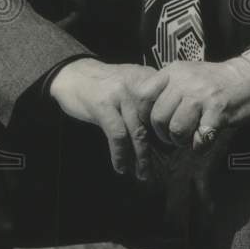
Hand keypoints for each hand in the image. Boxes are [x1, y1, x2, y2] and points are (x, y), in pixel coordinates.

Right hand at [49, 58, 167, 179]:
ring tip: (143, 174)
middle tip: (164, 166)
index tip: (175, 149)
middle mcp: (138, 85)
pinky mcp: (103, 105)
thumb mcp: (132, 84)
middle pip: (155, 123)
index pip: (167, 108)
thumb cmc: (106, 84)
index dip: (172, 130)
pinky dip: (120, 154)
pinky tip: (121, 167)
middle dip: (160, 148)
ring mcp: (121, 95)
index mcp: (150, 78)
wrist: (73, 74)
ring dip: (141, 158)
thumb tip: (167, 130)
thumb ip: (149, 101)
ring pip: (138, 132)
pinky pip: (117, 135)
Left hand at [149, 57, 249, 149]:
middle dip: (164, 134)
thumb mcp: (187, 74)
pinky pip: (200, 138)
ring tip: (189, 138)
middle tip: (174, 136)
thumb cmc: (215, 80)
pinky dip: (201, 145)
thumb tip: (143, 114)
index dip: (144, 115)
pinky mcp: (218, 110)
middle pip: (158, 117)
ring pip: (176, 129)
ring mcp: (202, 95)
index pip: (143, 95)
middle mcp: (185, 81)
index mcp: (174, 71)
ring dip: (181, 141)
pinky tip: (206, 138)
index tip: (154, 123)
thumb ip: (166, 88)